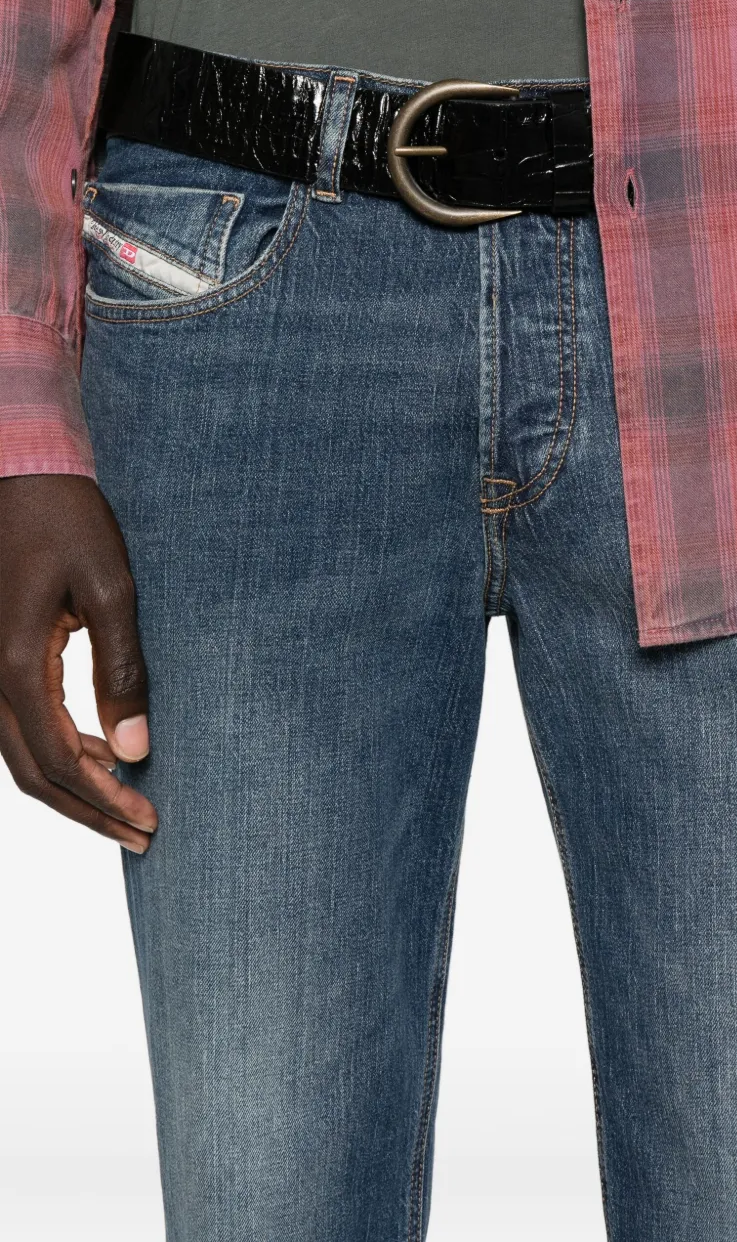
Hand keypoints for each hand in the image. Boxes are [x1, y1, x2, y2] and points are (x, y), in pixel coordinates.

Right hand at [0, 475, 155, 851]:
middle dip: (89, 811)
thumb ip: (122, 671)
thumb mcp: (109, 590)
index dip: (105, 799)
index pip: (59, 762)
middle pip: (34, 775)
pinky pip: (19, 727)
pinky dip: (58, 752)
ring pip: (22, 756)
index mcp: (14, 667)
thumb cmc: (67, 520)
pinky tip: (101, 751)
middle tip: (143, 835)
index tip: (150, 821)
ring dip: (73, 787)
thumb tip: (137, 750)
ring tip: (128, 802)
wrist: (19, 472)